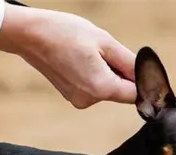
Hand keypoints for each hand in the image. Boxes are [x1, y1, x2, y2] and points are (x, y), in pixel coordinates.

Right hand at [0, 6, 136, 108]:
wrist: (30, 35)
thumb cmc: (65, 33)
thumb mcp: (104, 41)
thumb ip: (129, 62)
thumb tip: (145, 75)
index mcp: (101, 88)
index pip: (135, 94)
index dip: (140, 80)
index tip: (135, 65)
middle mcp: (90, 100)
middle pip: (121, 92)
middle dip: (121, 73)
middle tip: (106, 52)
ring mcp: (79, 100)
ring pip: (107, 90)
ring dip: (107, 73)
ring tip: (88, 53)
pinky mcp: (72, 96)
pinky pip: (93, 88)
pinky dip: (94, 75)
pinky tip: (80, 59)